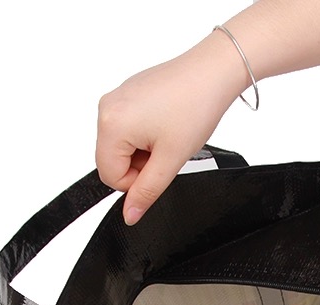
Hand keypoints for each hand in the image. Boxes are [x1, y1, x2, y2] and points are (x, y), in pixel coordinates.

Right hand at [96, 33, 248, 224]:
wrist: (212, 73)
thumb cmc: (194, 108)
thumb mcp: (170, 160)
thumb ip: (147, 191)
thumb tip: (130, 215)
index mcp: (111, 124)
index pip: (110, 176)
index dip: (136, 182)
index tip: (159, 168)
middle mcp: (106, 107)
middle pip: (113, 160)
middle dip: (140, 165)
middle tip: (166, 151)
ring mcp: (116, 98)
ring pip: (123, 146)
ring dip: (145, 150)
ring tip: (169, 136)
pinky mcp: (129, 93)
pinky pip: (129, 127)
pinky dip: (147, 134)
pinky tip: (167, 123)